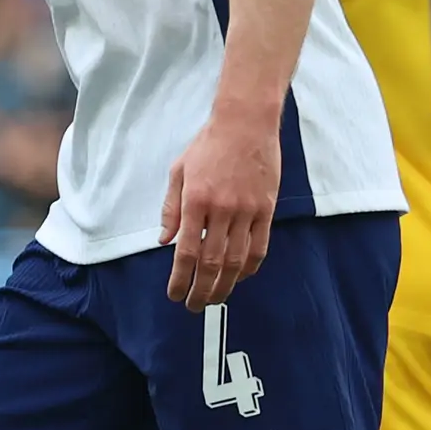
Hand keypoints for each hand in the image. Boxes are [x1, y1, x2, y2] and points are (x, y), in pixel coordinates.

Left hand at [160, 113, 280, 307]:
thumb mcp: (178, 172)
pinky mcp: (267, 209)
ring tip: (215, 299)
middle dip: (201, 290)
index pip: (187, 251)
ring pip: (237, 260)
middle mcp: (221, 210)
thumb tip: (164, 240)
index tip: (175, 294)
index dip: (180, 279)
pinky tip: (240, 278)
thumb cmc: (208, 145)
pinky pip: (260, 246)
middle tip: (194, 306)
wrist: (246, 123)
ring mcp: (247, 211)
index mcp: (196, 201)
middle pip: (211, 262)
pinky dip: (249, 267)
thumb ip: (171, 208)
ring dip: (225, 285)